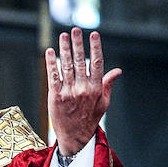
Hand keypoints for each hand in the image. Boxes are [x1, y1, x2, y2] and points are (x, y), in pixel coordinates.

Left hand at [44, 28, 120, 155]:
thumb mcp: (103, 103)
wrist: (75, 137)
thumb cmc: (89, 119)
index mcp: (96, 89)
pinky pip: (53, 76)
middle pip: (80, 61)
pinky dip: (51, 63)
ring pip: (66, 66)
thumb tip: (117, 70)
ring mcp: (69, 93)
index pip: (97, 64)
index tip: (94, 34)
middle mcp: (83, 89)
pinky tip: (50, 52)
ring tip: (63, 36)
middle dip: (78, 44)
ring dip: (64, 49)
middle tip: (75, 29)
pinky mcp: (56, 97)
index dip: (95, 48)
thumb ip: (108, 85)